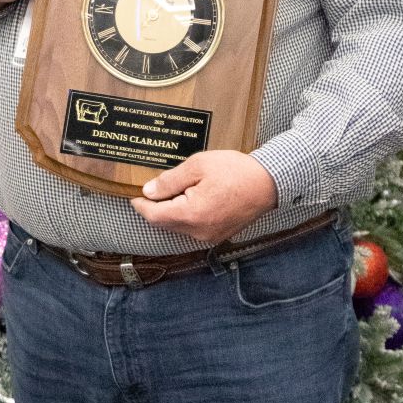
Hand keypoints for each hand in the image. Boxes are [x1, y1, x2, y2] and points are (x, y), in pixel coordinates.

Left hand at [131, 151, 278, 244]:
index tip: (133, 195)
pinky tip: (189, 199)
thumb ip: (170, 180)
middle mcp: (199, 231)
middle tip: (151, 189)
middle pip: (165, 223)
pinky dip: (185, 216)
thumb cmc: (236, 171)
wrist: (269, 183)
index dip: (141, 206)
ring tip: (172, 191)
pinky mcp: (218, 235)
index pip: (155, 216)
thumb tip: (149, 191)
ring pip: (178, 226)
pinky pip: (193, 228)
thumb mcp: (199, 166)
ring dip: (171, 211)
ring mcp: (210, 236)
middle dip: (155, 207)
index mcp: (192, 215)